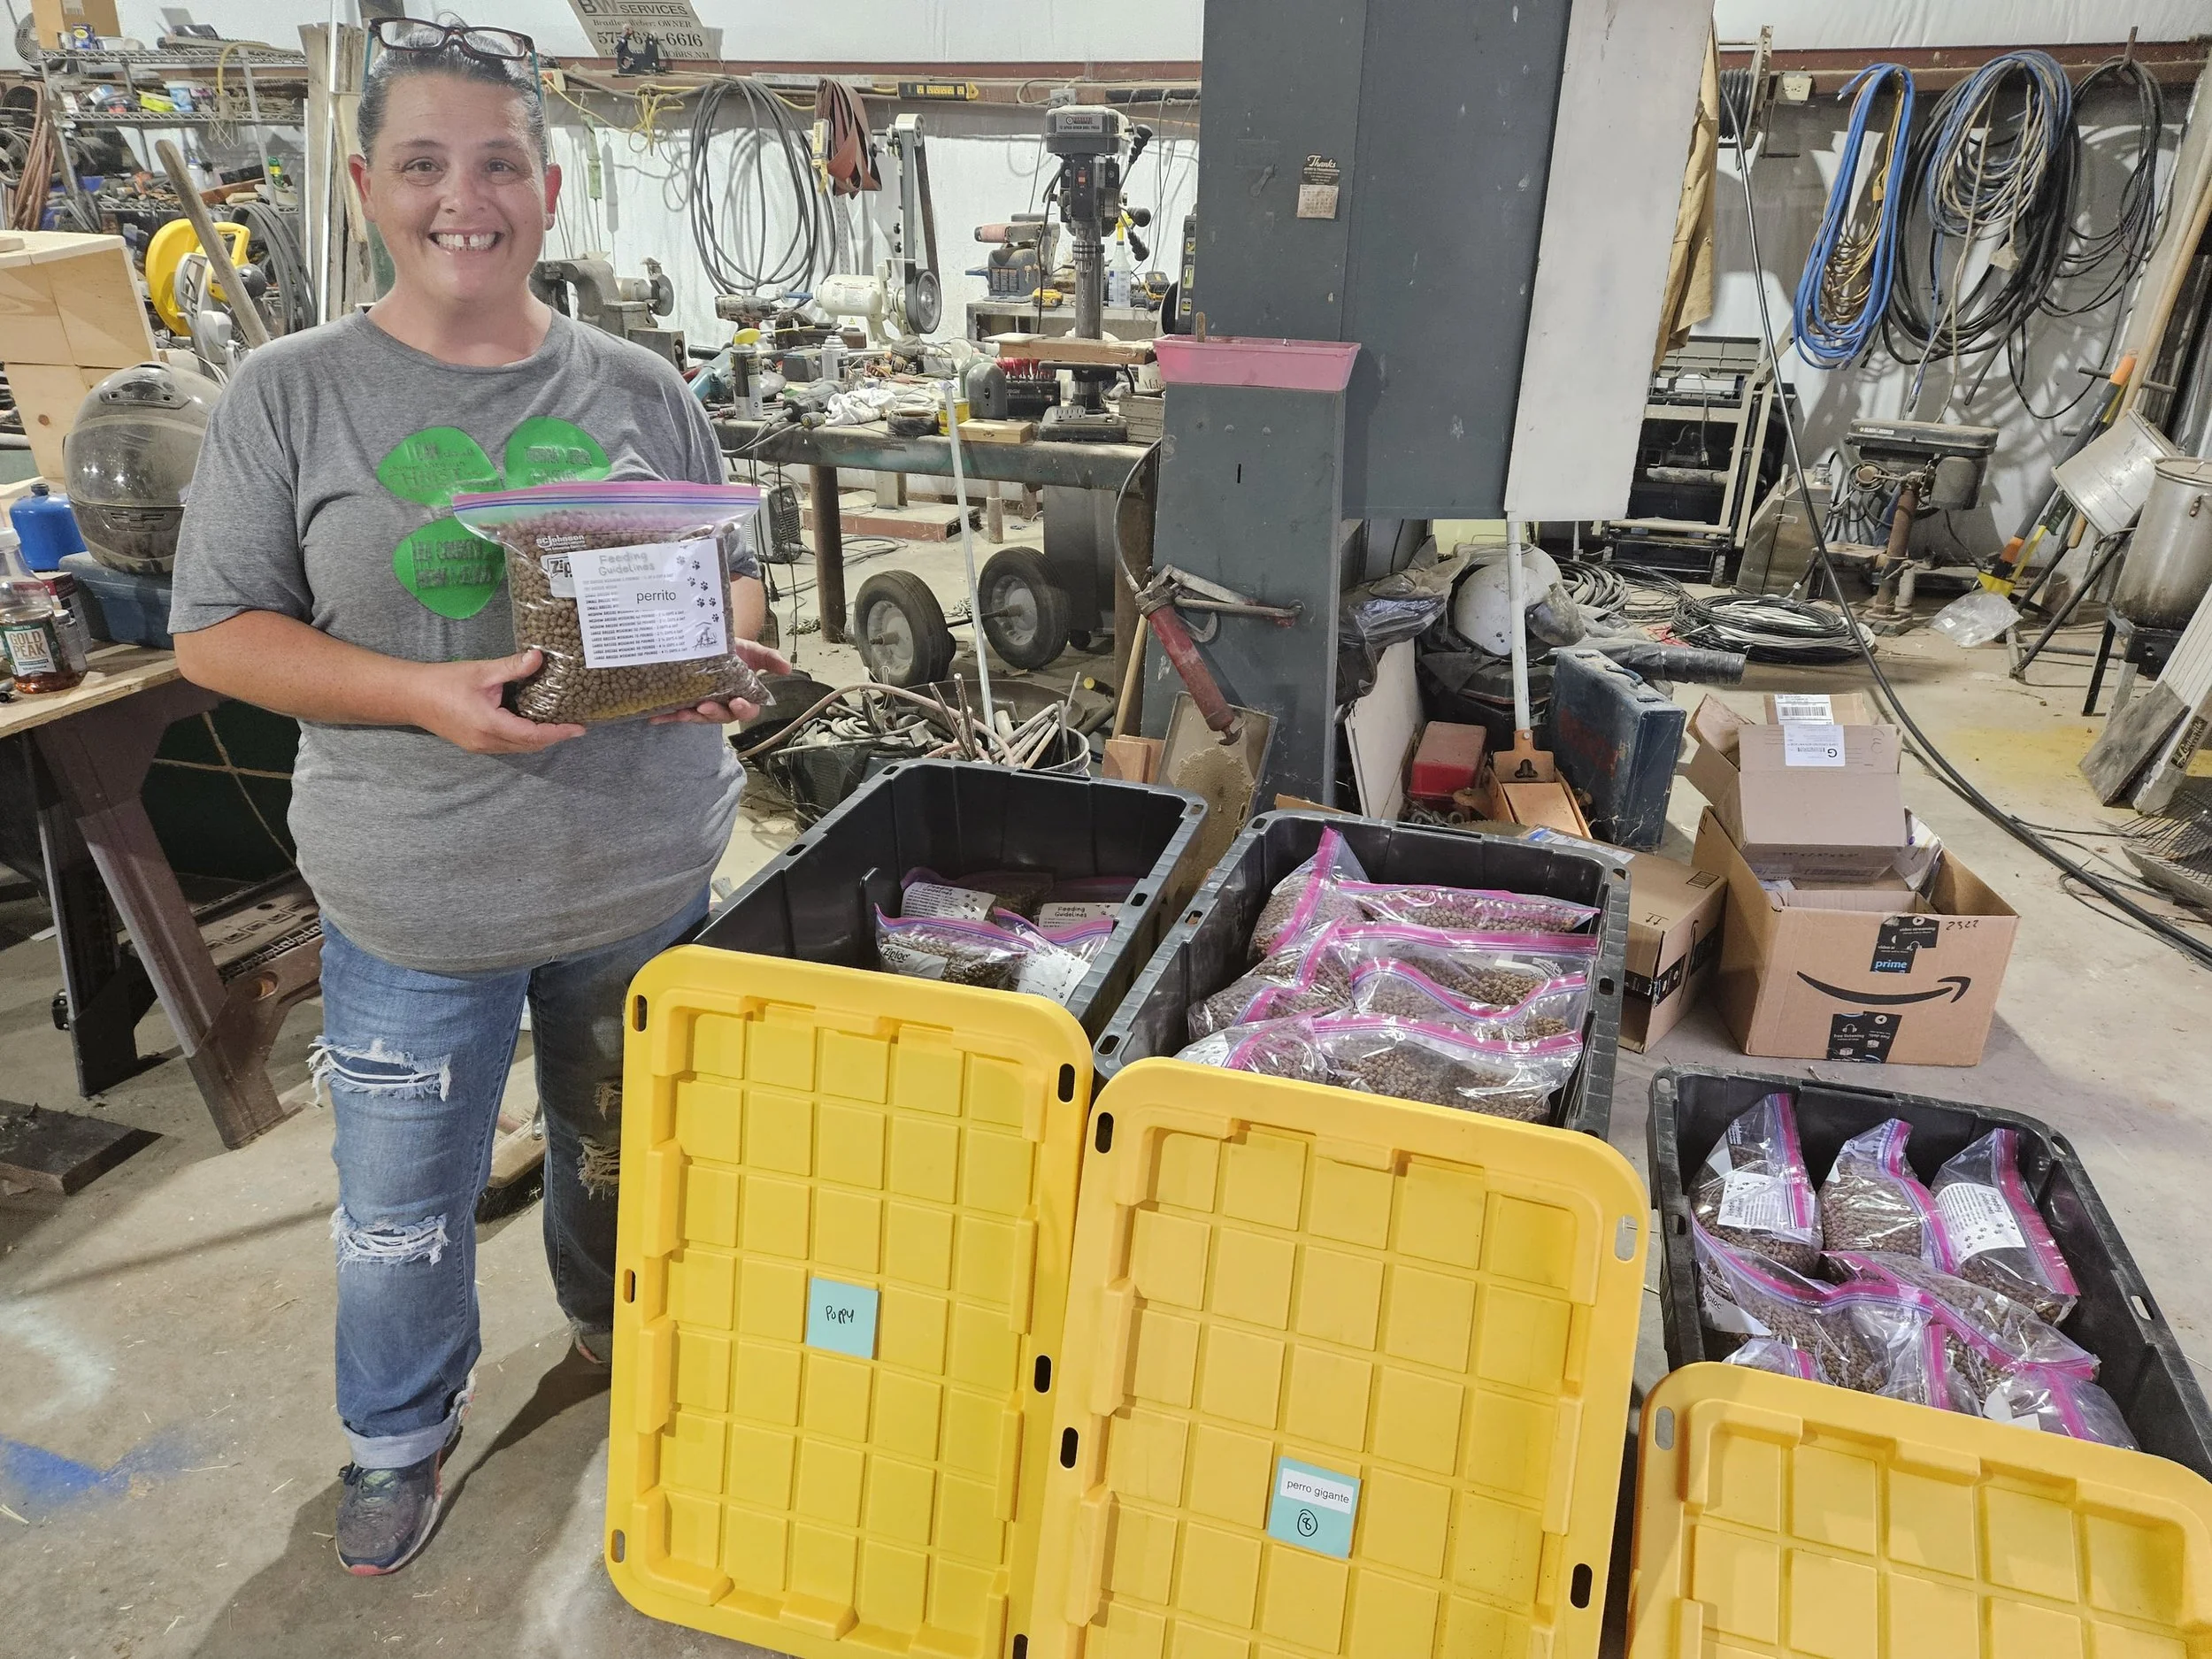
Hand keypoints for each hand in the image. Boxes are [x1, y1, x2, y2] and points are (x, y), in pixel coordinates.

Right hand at [409, 649, 586, 753]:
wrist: (411, 696)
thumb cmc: (443, 682)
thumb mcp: (481, 671)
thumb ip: (512, 667)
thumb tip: (538, 657)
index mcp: (490, 725)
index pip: (534, 735)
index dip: (559, 732)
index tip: (579, 728)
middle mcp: (487, 742)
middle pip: (529, 746)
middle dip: (553, 737)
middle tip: (574, 725)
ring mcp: (480, 746)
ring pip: (518, 748)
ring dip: (539, 739)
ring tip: (558, 724)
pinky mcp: (474, 744)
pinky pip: (507, 745)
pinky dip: (524, 738)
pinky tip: (532, 724)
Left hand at [650, 637, 791, 726]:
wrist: (710, 641)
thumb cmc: (734, 649)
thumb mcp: (752, 650)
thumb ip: (769, 658)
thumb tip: (788, 667)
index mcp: (742, 694)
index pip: (747, 708)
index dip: (743, 708)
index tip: (737, 701)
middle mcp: (724, 703)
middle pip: (722, 716)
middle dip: (714, 714)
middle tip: (704, 707)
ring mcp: (703, 704)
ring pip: (699, 717)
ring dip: (691, 717)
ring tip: (681, 712)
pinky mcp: (685, 702)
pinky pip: (676, 712)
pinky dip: (667, 716)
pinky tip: (655, 717)